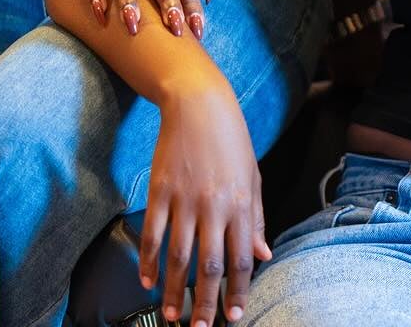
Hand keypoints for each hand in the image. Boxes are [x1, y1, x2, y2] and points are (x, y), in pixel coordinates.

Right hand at [141, 78, 270, 326]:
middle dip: (205, 303)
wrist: (200, 105)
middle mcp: (213, 206)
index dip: (237, 291)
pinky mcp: (160, 191)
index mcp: (240, 203)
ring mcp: (184, 200)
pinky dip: (149, 261)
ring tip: (172, 314)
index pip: (241, 259)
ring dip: (174, 291)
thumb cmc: (231, 140)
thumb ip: (255, 219)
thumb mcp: (252, 176)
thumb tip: (262, 255)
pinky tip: (148, 280)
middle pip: (209, 266)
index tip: (233, 315)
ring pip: (178, 257)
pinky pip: (153, 234)